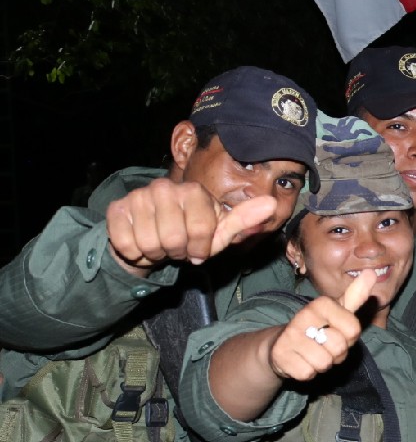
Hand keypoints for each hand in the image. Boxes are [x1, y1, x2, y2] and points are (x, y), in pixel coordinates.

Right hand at [105, 178, 277, 273]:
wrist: (151, 241)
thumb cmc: (190, 238)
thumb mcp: (219, 234)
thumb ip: (244, 220)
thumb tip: (272, 204)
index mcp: (194, 192)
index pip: (202, 231)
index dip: (199, 249)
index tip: (197, 248)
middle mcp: (164, 187)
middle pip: (175, 238)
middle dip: (177, 252)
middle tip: (176, 247)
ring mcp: (138, 196)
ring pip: (150, 243)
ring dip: (156, 254)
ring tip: (160, 245)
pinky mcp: (116, 209)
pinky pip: (127, 244)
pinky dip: (135, 253)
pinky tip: (140, 243)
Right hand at [267, 270, 376, 380]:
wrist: (282, 344)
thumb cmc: (318, 327)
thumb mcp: (337, 311)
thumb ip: (355, 295)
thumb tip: (371, 273)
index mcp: (320, 304)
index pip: (353, 330)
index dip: (350, 337)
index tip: (338, 331)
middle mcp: (303, 317)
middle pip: (339, 347)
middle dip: (337, 353)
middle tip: (324, 345)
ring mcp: (289, 337)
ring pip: (324, 362)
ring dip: (322, 363)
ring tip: (313, 353)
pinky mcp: (280, 356)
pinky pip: (308, 373)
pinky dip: (308, 372)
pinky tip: (301, 361)